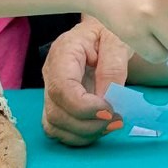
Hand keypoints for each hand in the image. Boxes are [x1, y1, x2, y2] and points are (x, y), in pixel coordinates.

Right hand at [41, 18, 130, 145]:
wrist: (102, 31)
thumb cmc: (109, 31)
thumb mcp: (117, 40)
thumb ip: (113, 68)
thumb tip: (108, 98)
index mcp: (63, 52)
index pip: (61, 88)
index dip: (84, 107)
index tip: (110, 110)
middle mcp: (50, 74)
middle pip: (56, 112)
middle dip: (88, 124)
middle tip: (116, 119)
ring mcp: (51, 91)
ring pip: (55, 126)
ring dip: (85, 133)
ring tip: (112, 123)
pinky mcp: (58, 104)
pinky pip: (60, 130)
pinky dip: (81, 136)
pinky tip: (101, 127)